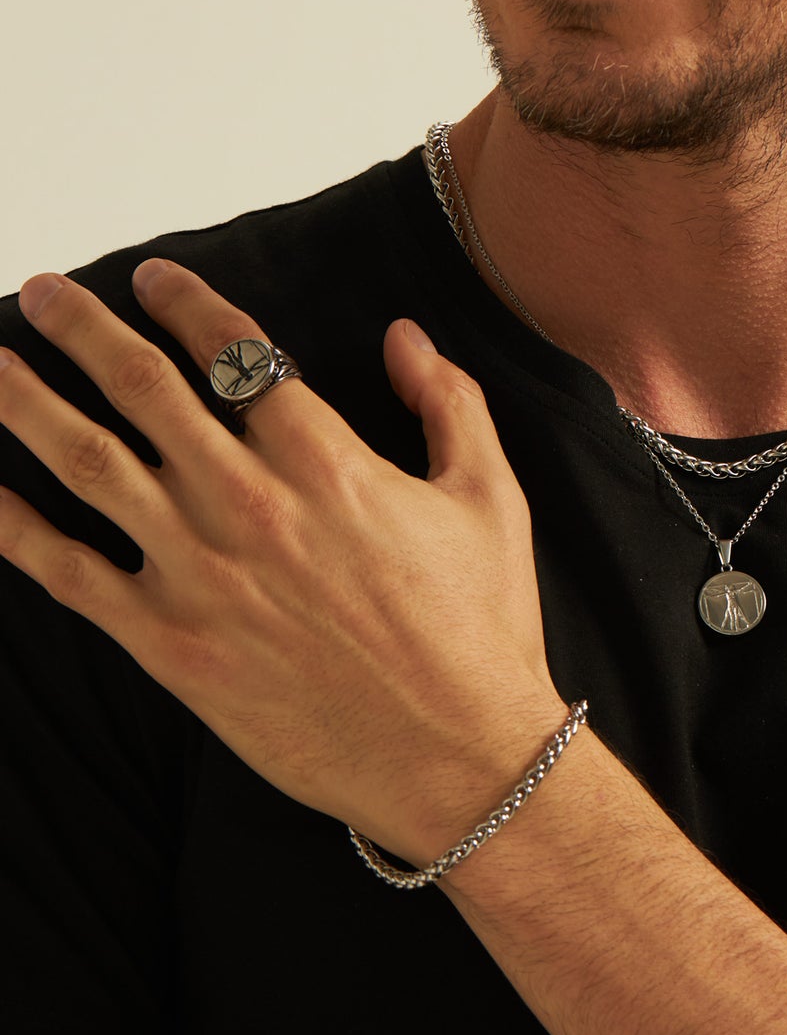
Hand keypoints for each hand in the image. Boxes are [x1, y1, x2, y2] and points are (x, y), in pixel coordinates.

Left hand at [0, 259, 566, 867]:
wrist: (456, 756)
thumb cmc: (479, 630)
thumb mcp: (491, 496)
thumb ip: (449, 401)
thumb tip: (404, 334)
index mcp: (325, 459)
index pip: (233, 351)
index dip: (184, 303)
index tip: (150, 278)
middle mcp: (248, 503)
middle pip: (142, 388)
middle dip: (84, 330)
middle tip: (45, 292)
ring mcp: (199, 574)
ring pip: (89, 463)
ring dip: (28, 404)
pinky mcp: (170, 645)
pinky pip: (69, 574)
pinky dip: (14, 529)